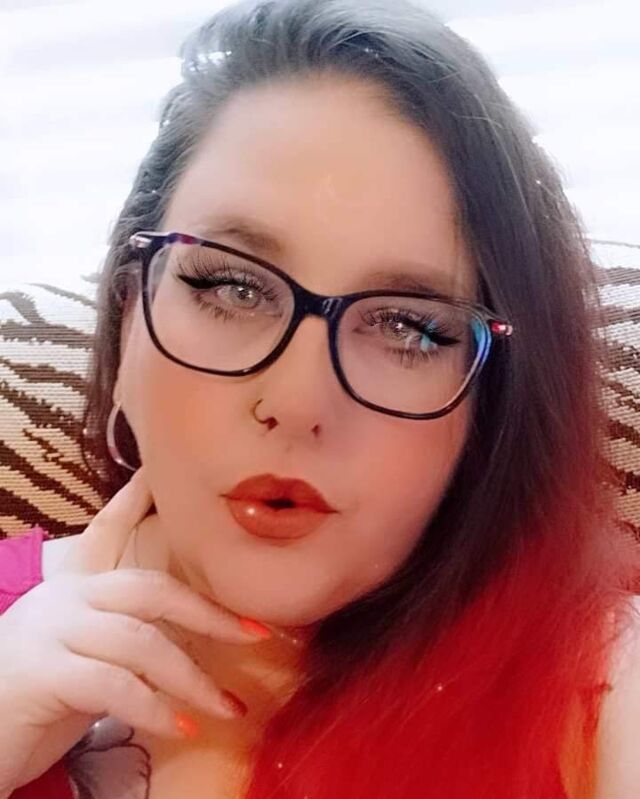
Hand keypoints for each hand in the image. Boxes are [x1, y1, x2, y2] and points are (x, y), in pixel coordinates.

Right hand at [0, 466, 261, 794]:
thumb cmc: (32, 699)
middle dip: (207, 613)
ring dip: (190, 678)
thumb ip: (123, 637)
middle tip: (256, 634)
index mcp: (72, 588)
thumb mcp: (83, 657)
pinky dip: (155, 709)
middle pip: (148, 588)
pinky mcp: (41, 673)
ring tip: (227, 707)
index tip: (159, 472)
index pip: (106, 532)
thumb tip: (187, 639)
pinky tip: (181, 728)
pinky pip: (114, 685)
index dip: (134, 500)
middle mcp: (62, 599)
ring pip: (140, 641)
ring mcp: (50, 631)